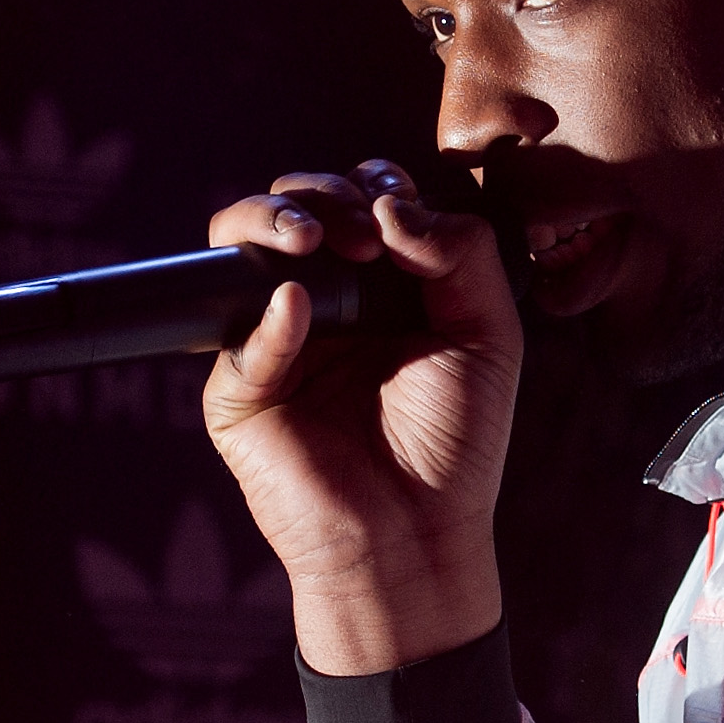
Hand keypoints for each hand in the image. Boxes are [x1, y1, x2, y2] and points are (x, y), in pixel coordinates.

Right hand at [202, 161, 516, 676]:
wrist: (418, 537)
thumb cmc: (456, 444)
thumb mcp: (488, 332)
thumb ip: (461, 252)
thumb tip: (390, 203)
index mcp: (379, 284)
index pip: (356, 197)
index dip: (373, 185)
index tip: (398, 215)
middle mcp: (321, 302)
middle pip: (291, 205)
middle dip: (322, 195)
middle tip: (362, 233)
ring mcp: (273, 342)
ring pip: (235, 245)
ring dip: (271, 219)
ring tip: (313, 240)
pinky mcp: (239, 394)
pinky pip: (236, 338)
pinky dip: (268, 315)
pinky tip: (301, 308)